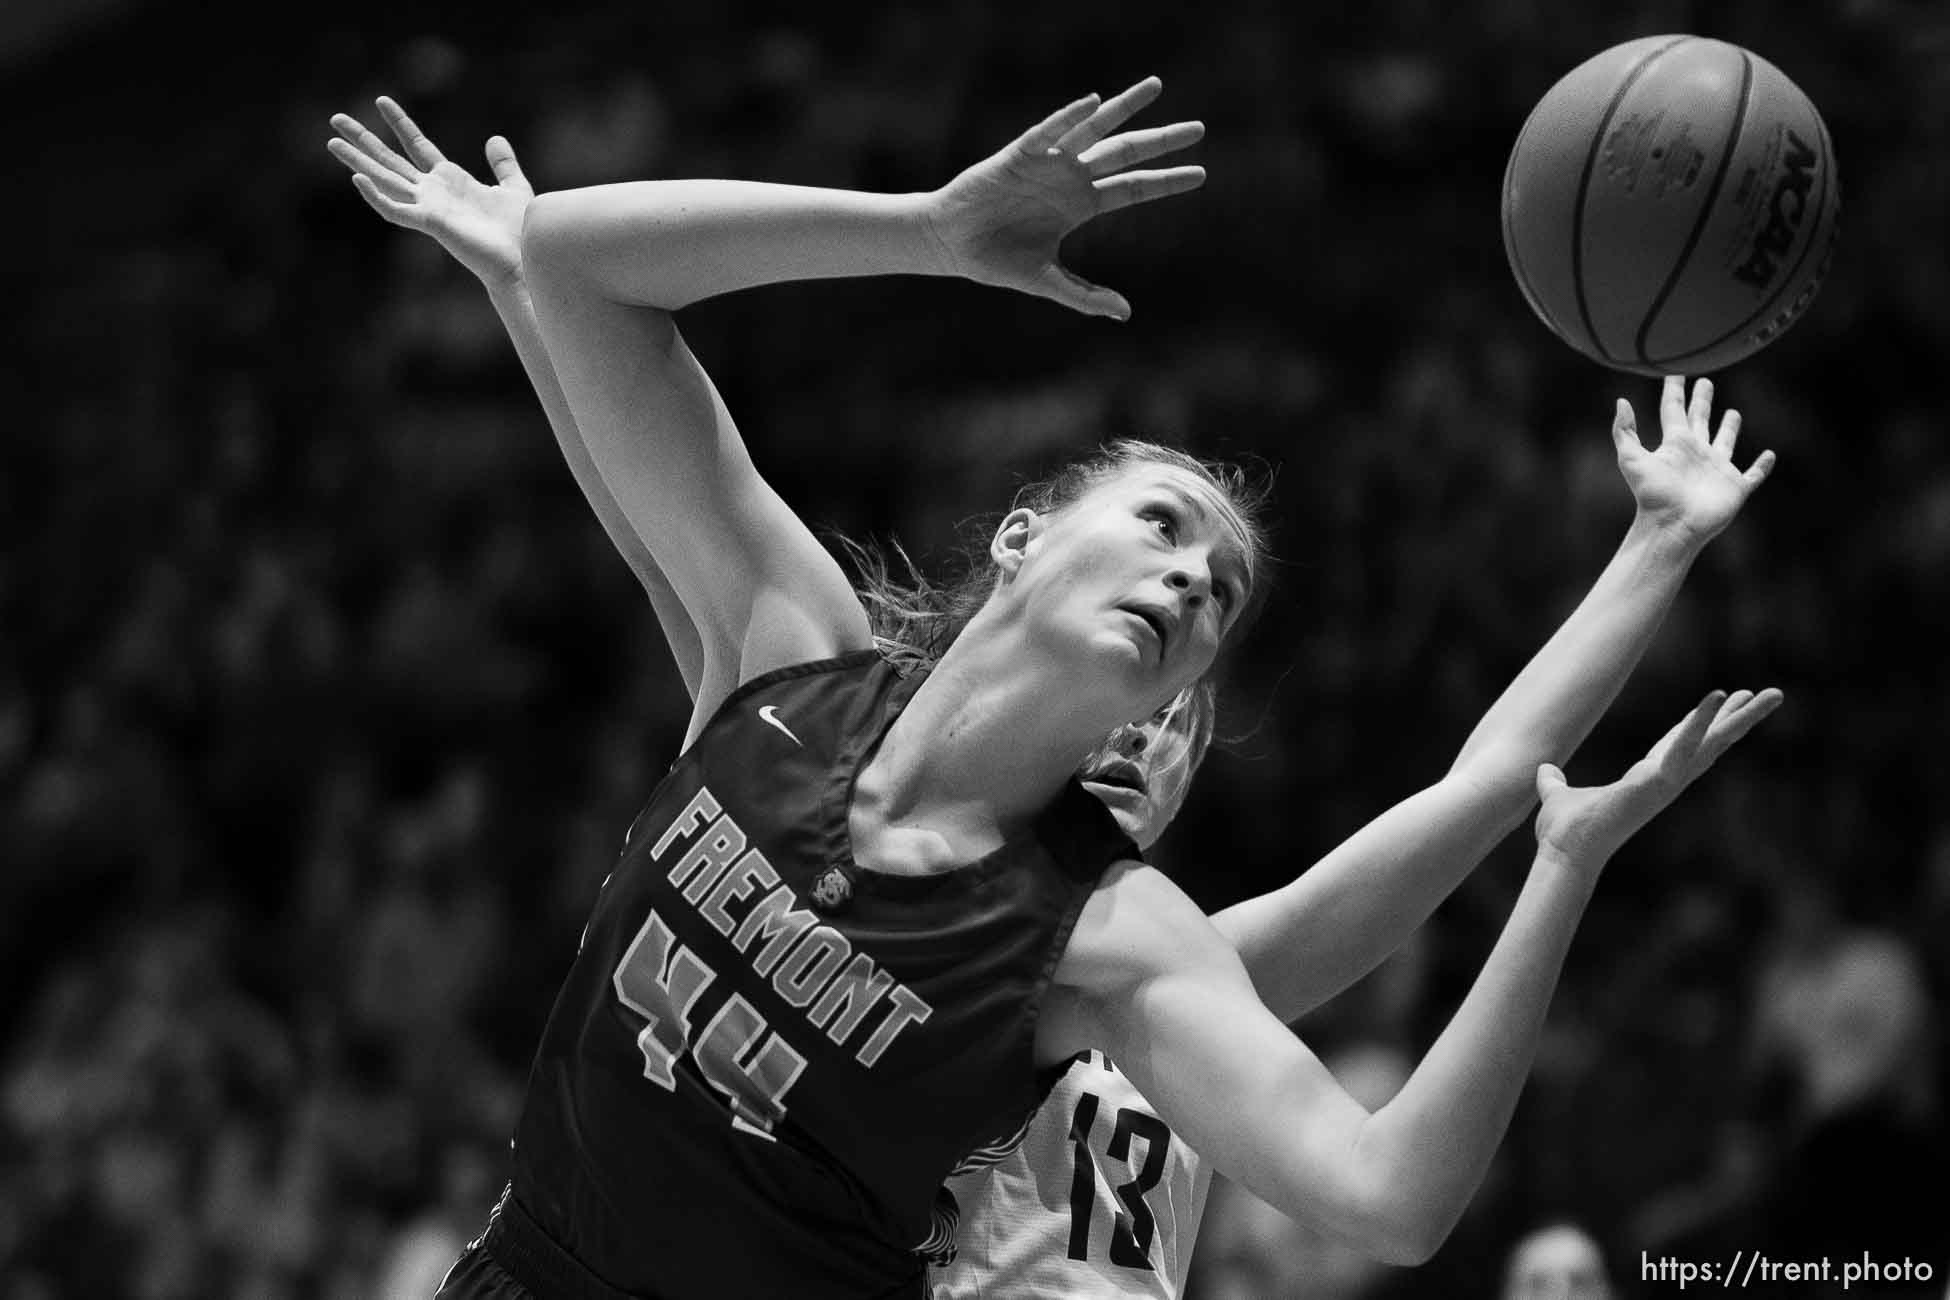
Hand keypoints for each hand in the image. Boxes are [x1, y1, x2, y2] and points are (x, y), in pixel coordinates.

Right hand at [327, 97, 532, 288]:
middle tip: (335, 119)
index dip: (400, 124)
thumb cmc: (518, 232)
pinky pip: (396, 209)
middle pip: (390, 160)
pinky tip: (357, 179)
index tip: (381, 100)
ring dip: (358, 161)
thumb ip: (503, 165)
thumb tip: (495, 138)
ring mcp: (428, 208)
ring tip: (332, 142)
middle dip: (364, 139)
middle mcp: (433, 193)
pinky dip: (376, 196)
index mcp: (450, 182)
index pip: (417, 146)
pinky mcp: (430, 223)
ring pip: (385, 179)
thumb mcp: (513, 188)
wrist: (524, 259)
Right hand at [923, 76, 1204, 319]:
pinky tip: (1092, 102)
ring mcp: (1048, 162)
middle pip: (1125, 153)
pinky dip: (1068, 117)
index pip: (1132, 188)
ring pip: (1094, 130)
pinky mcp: (1019, 154)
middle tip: (1199, 129)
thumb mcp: (1046, 281)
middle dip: (1161, 141)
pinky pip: (1048, 131)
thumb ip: (1085, 297)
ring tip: (1157, 87)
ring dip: (1124, 108)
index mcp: (1081, 205)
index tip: (1200, 174)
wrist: (950, 243)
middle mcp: (1071, 178)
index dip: (1165, 182)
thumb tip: (1125, 314)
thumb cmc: (996, 259)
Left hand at [1533, 687, 1780, 870]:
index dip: (1702, 722)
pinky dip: (1698, 722)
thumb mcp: (1557, 796)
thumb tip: (1543, 771)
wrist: (1564, 853)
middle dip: (1740, 719)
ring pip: (1713, 744)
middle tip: (1772, 695)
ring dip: (1741, 719)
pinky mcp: (1658, 783)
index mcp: (1647, 779)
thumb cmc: (1564, 833)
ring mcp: (1666, 783)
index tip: (1723, 700)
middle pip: (1711, 743)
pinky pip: (1683, 746)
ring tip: (1771, 694)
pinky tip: (1717, 696)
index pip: (1682, 744)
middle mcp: (1665, 781)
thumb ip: (1553, 781)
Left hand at [1613, 376, 1775, 545]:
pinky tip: (1769, 455)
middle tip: (1705, 381)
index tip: (1675, 372)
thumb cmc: (1652, 495)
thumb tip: (1621, 401)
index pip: (1673, 410)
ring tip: (1733, 413)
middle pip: (1700, 419)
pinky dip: (1761, 466)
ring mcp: (1716, 470)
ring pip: (1725, 442)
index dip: (1674, 391)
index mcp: (1675, 444)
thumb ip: (1624, 431)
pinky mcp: (1734, 488)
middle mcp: (1696, 453)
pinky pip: (1752, 474)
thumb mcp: (1632, 459)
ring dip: (1729, 428)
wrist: (1671, 526)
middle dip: (1702, 401)